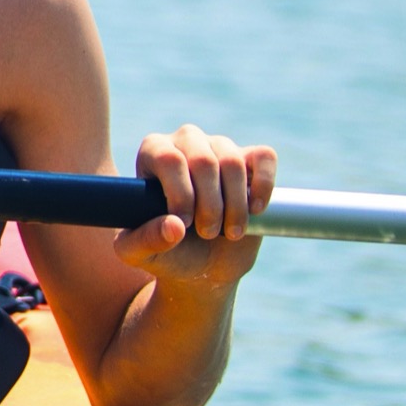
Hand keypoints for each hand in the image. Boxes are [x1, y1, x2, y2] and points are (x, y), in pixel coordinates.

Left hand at [116, 125, 273, 297]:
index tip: (183, 224)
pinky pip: (264, 157)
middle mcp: (185, 142)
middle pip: (203, 161)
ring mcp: (220, 146)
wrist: (203, 264)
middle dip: (209, 206)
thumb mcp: (141, 254)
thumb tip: (175, 225)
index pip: (169, 160)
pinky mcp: (251, 159)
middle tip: (207, 233)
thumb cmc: (166, 251)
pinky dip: (263, 186)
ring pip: (233, 163)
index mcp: (152, 153)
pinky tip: (255, 210)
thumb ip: (145, 241)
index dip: (181, 195)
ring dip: (235, 206)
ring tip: (229, 232)